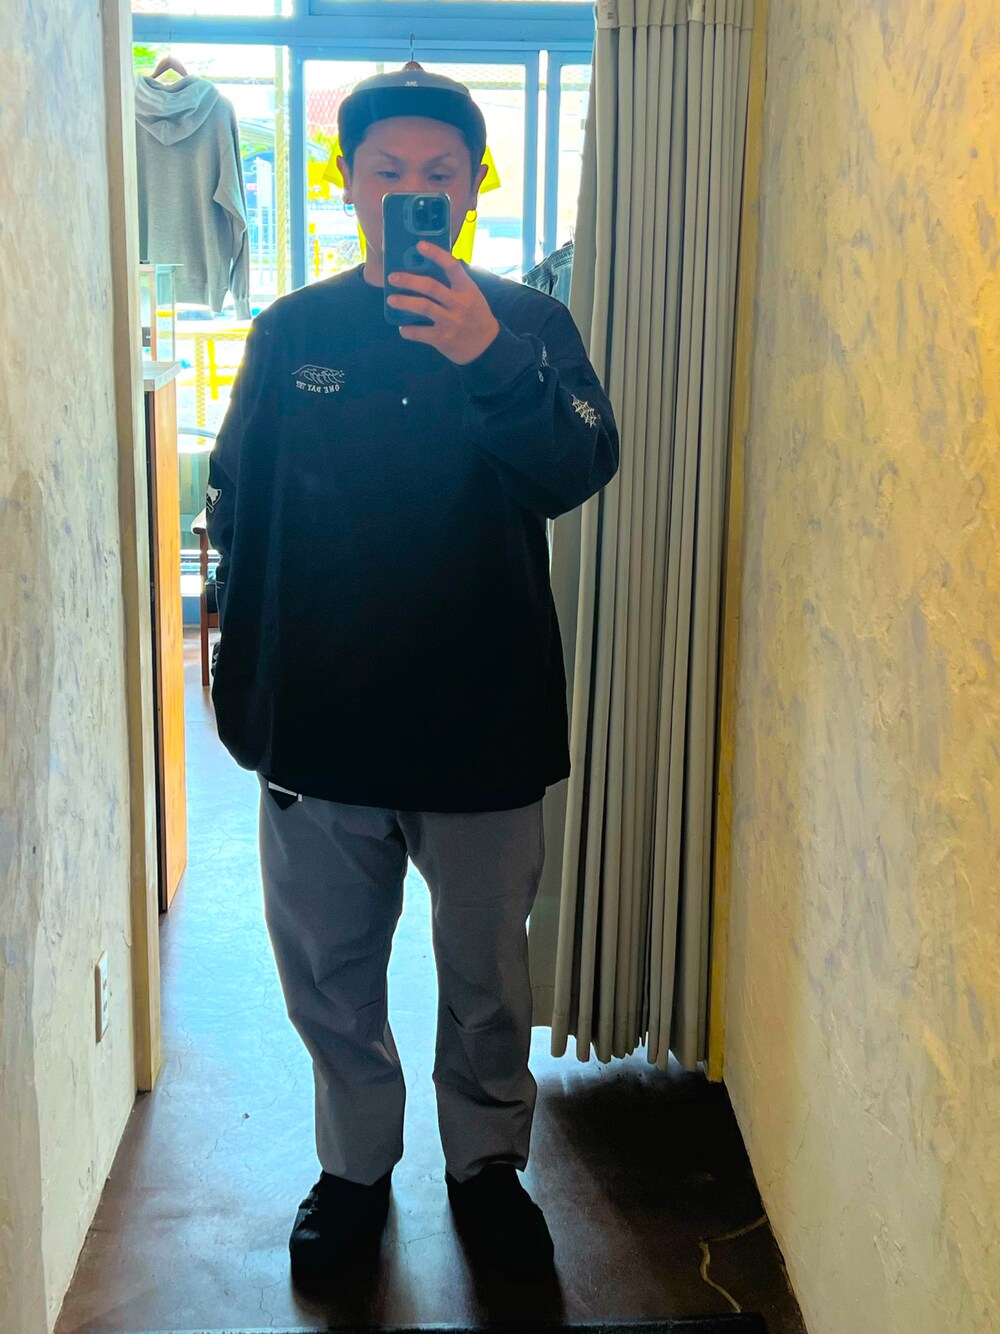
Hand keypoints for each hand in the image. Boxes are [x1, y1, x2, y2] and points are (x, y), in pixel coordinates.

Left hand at [386, 242, 499, 364]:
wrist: (486, 346)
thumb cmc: (475, 316)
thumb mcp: (472, 296)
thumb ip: (455, 285)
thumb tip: (426, 270)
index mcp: (467, 289)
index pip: (452, 266)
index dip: (435, 254)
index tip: (419, 245)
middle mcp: (459, 304)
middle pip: (431, 287)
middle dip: (409, 280)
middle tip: (392, 278)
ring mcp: (451, 322)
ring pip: (423, 307)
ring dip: (404, 302)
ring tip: (391, 299)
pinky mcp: (443, 339)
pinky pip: (420, 333)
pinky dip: (408, 330)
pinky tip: (402, 328)